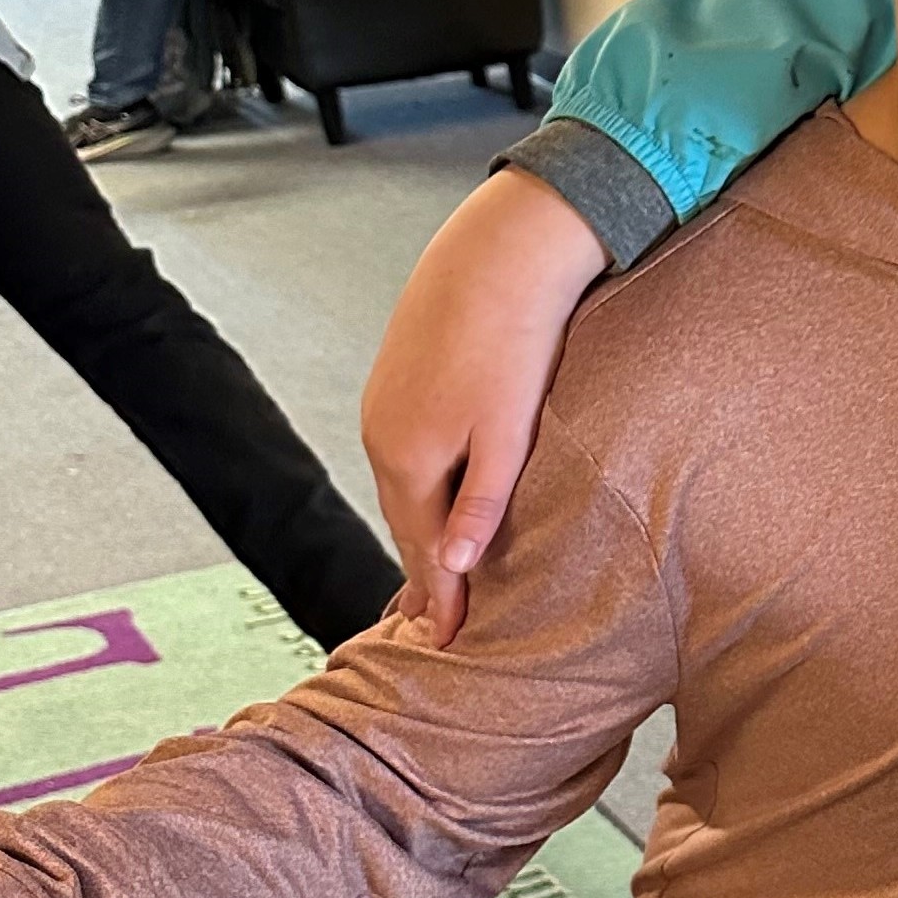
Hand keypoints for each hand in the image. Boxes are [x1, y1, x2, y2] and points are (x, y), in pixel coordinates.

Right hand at [361, 166, 604, 640]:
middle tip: (442, 625)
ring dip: (424, 529)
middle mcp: (384, 437)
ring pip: (408, 487)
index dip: (441, 599)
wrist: (497, 254)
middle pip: (408, 523)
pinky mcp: (398, 380)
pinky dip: (424, 486)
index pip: (423, 550)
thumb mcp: (508, 433)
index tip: (451, 643)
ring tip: (443, 572)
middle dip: (426, 573)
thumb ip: (483, 501)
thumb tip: (456, 566)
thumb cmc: (514, 340)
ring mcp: (384, 406)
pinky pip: (409, 454)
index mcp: (408, 459)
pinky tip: (440, 495)